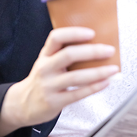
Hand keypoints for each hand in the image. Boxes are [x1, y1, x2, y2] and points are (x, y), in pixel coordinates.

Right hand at [0, 27, 117, 136]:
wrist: (23, 104)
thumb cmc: (43, 78)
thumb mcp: (47, 61)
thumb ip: (64, 52)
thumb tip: (97, 44)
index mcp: (45, 54)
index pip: (56, 37)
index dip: (74, 33)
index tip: (91, 33)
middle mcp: (45, 68)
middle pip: (68, 55)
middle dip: (92, 51)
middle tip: (109, 50)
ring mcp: (49, 85)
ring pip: (76, 77)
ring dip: (98, 72)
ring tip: (113, 69)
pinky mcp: (54, 102)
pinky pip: (77, 94)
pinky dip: (94, 88)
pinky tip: (106, 82)